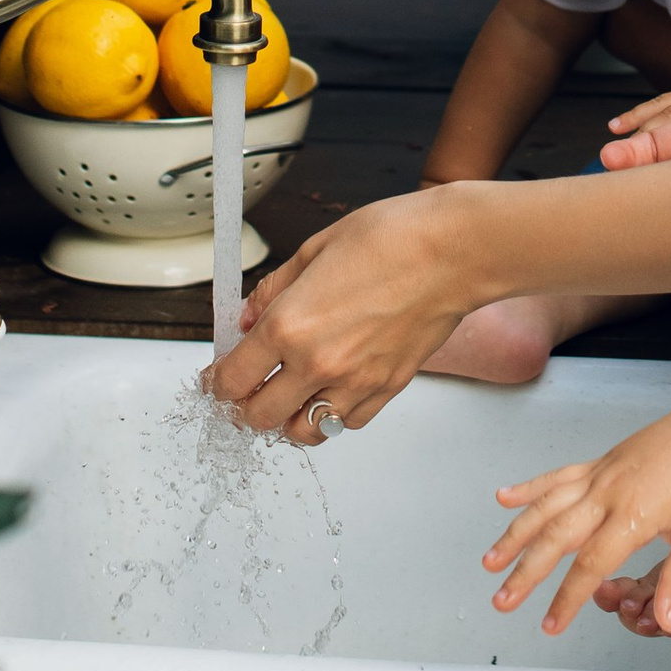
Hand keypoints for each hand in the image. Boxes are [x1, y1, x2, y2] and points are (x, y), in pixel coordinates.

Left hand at [212, 191, 470, 439]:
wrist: (455, 251)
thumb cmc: (392, 238)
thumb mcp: (314, 248)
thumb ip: (273, 290)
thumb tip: (248, 317)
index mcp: (289, 325)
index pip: (232, 379)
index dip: (215, 384)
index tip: (216, 379)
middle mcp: (318, 363)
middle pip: (259, 417)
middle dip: (244, 407)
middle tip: (246, 391)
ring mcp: (355, 382)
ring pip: (303, 432)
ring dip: (287, 419)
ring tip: (288, 397)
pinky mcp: (387, 389)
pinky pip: (347, 424)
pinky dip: (332, 415)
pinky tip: (331, 390)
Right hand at [482, 378, 670, 636]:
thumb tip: (665, 622)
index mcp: (634, 513)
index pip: (590, 564)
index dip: (567, 597)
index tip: (550, 625)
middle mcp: (609, 492)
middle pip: (556, 537)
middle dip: (526, 572)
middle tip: (501, 602)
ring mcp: (601, 474)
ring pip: (547, 505)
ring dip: (516, 533)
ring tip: (490, 561)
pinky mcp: (602, 462)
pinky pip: (558, 476)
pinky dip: (530, 488)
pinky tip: (504, 498)